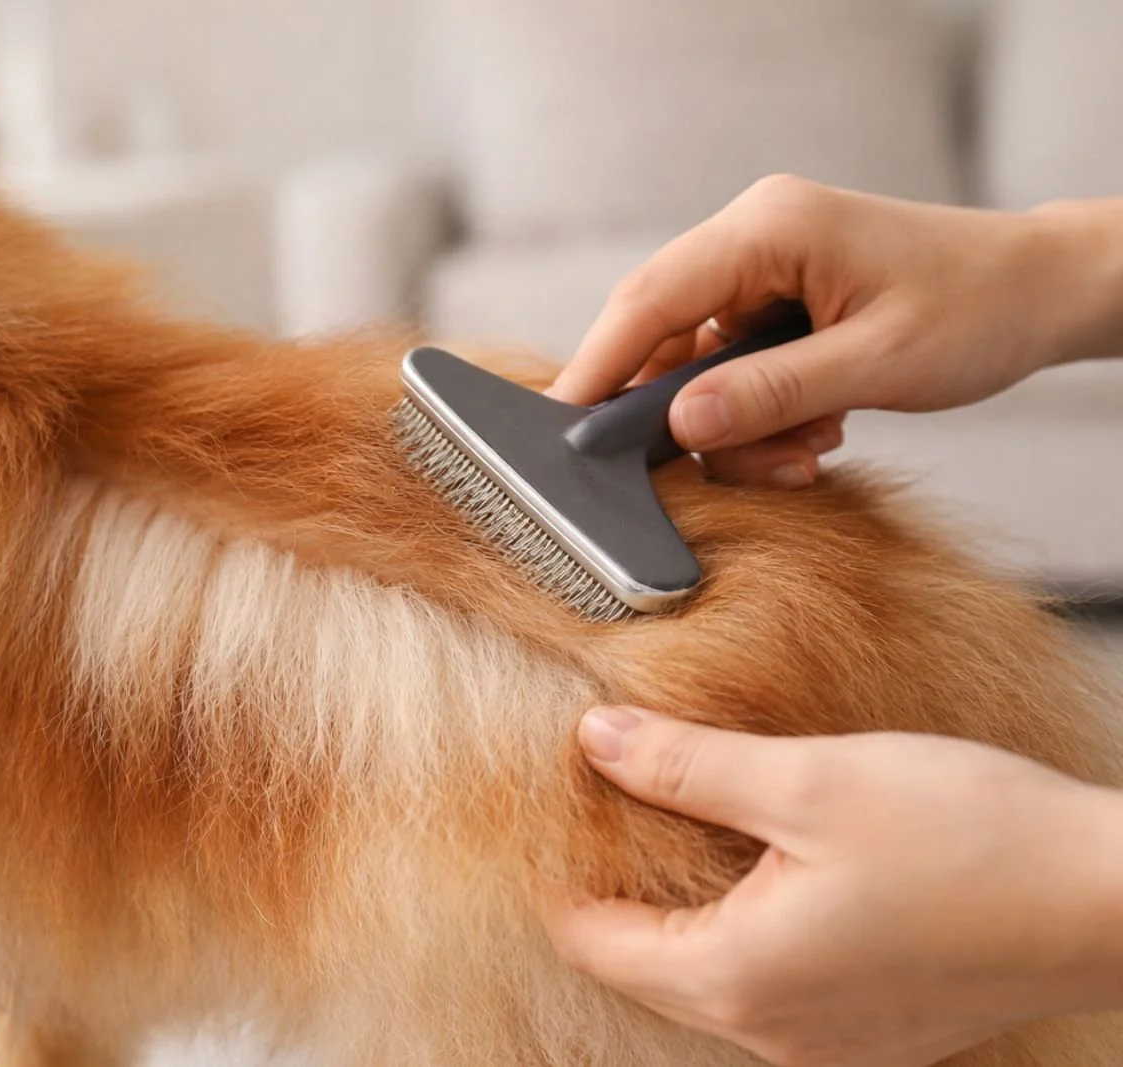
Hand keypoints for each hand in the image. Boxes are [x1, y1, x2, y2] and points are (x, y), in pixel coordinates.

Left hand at [543, 707, 1122, 1066]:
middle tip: (604, 809)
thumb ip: (686, 765)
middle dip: (614, 892)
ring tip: (676, 833)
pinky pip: (769, 990)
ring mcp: (826, 1044)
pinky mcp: (871, 1032)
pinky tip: (761, 878)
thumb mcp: (809, 781)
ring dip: (680, 914)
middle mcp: (774, 1033)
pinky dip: (743, 937)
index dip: (560, 873)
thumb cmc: (979, 842)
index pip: (594, 939)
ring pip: (706, 980)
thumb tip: (597, 739)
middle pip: (644, 965)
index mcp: (740, 978)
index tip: (550, 813)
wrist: (1111, 900)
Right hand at [546, 177, 1122, 487]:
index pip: (650, 299)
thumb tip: (680, 426)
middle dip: (685, 415)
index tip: (562, 430)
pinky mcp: (775, 305)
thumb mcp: (876, 364)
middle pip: (661, 336)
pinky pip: (730, 373)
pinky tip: (813, 432)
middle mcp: (752, 241)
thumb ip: (772, 394)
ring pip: (695, 367)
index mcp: (769, 229)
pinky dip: (759, 417)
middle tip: (732, 469)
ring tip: (806, 451)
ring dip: (736, 427)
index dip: (598, 367)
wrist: (1040, 293)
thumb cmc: (976, 309)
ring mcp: (761, 273)